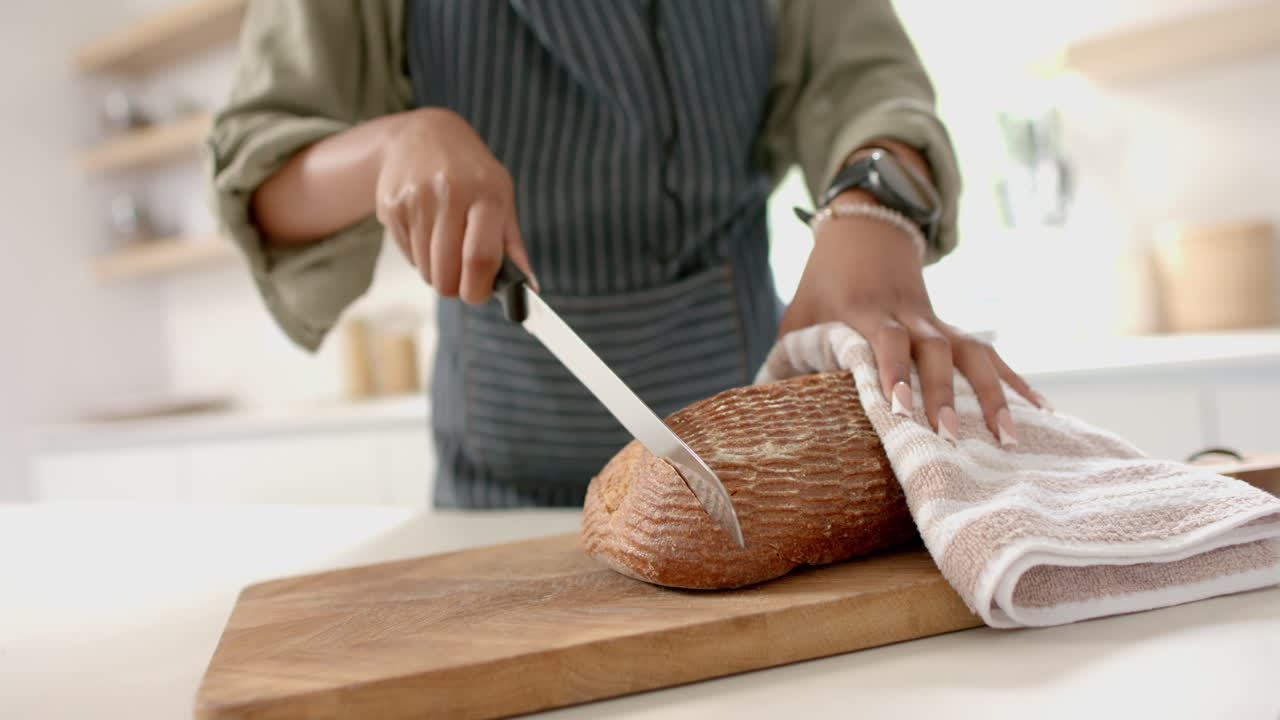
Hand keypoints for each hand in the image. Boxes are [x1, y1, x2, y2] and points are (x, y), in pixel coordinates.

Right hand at [376, 108, 535, 302]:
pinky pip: (408, 256)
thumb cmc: (471, 172)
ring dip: (437, 272)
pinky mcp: (391, 206)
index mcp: (487, 192)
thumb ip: (512, 245)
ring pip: (426, 270)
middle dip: (456, 287)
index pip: (481, 257)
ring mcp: (416, 199)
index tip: (479, 294)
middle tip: (462, 277)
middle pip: (448, 272)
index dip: (479, 289)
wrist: (423, 135)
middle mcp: (449, 192)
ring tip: (445, 246)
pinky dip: (419, 257)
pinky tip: (427, 231)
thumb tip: (528, 289)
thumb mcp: (501, 196)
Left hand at [778, 195, 1047, 444]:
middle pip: (934, 351)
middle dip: (943, 393)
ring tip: (1010, 437)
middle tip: (948, 437)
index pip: (883, 341)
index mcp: (865, 313)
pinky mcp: (953, 329)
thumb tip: (764, 412)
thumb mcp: (799, 317)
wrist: (866, 231)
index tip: (897, 408)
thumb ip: (786, 359)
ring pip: (973, 352)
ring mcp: (937, 322)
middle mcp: (909, 316)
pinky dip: (1016, 381)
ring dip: (992, 394)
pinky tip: (1041, 411)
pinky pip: (990, 354)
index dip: (890, 372)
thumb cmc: (822, 284)